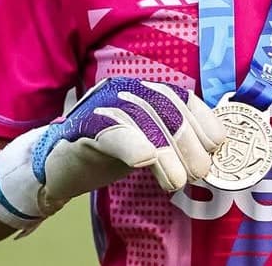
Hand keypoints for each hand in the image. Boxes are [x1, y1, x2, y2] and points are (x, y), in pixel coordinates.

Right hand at [0, 77, 224, 230]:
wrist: (55, 168)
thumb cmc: (105, 155)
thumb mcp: (146, 141)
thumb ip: (172, 138)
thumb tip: (211, 151)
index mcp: (142, 90)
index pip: (180, 97)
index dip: (202, 119)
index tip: (216, 146)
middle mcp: (124, 90)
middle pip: (166, 109)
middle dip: (188, 143)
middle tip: (198, 173)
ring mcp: (102, 106)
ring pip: (143, 121)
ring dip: (166, 153)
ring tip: (177, 181)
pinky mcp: (83, 129)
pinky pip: (112, 132)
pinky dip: (133, 145)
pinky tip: (145, 162)